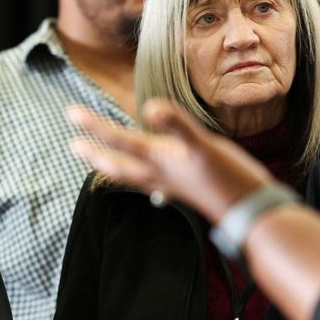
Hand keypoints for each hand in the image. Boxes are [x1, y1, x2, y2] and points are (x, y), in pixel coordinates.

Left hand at [66, 99, 272, 222]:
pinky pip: (152, 182)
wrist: (250, 212)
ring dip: (111, 166)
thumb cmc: (229, 178)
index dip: (93, 125)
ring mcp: (169, 184)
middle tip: (71, 145)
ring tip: (97, 161)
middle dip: (93, 152)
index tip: (69, 113)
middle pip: (117, 163)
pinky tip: (146, 178)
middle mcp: (158, 174)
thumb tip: (149, 107)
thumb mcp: (204, 146)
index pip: (118, 139)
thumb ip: (177, 125)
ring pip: (131, 175)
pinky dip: (142, 176)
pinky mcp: (183, 189)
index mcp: (158, 160)